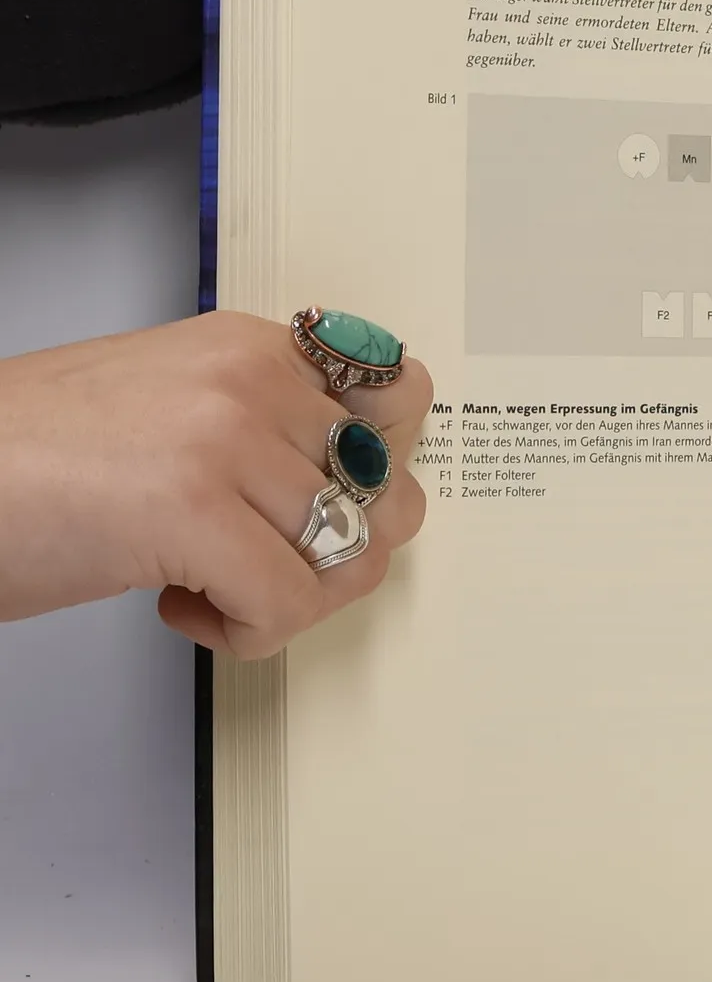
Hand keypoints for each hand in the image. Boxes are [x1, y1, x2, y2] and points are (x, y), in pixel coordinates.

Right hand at [0, 311, 431, 656]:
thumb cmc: (27, 460)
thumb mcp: (170, 407)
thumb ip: (262, 429)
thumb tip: (355, 491)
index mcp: (250, 347)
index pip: (403, 395)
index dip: (382, 471)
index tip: (335, 506)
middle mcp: (249, 380)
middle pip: (386, 496)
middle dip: (338, 557)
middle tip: (268, 568)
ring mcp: (225, 439)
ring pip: (347, 558)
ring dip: (285, 602)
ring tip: (212, 589)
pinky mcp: (191, 510)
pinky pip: (286, 605)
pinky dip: (247, 635)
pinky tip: (183, 610)